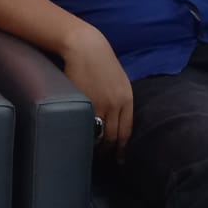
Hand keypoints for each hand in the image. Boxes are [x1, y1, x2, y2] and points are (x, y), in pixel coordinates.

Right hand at [62, 23, 133, 157]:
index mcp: (127, 98)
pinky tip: (81, 139)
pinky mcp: (83, 101)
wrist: (85, 46)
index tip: (119, 158)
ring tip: (91, 153)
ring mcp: (99, 104)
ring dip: (96, 146)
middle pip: (113, 136)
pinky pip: (86, 125)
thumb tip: (116, 117)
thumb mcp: (118, 79)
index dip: (122, 147)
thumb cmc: (100, 61)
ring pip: (99, 134)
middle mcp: (116, 104)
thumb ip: (120, 98)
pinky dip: (84, 135)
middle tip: (104, 161)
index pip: (127, 131)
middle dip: (109, 151)